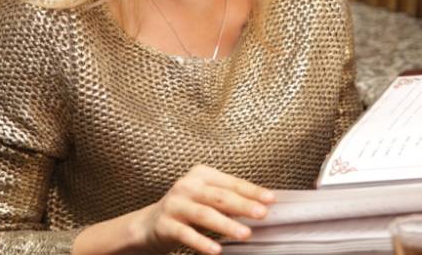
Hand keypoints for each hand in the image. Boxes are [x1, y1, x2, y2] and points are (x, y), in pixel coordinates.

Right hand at [134, 164, 274, 253]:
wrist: (150, 224)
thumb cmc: (187, 210)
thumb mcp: (206, 198)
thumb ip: (228, 199)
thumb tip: (261, 207)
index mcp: (201, 175)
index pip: (231, 182)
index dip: (251, 190)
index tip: (271, 199)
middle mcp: (187, 186)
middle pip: (219, 196)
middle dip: (242, 205)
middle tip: (262, 214)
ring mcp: (175, 204)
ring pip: (204, 214)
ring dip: (226, 225)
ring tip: (245, 234)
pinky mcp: (165, 224)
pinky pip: (186, 234)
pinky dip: (202, 242)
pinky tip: (216, 250)